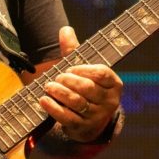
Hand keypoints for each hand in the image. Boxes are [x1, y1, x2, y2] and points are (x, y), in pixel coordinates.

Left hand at [40, 26, 122, 142]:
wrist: (89, 122)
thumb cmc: (86, 89)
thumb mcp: (84, 70)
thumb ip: (74, 51)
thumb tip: (65, 29)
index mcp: (114, 84)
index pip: (102, 73)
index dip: (84, 69)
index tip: (70, 68)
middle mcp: (109, 101)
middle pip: (88, 88)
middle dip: (69, 81)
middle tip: (57, 77)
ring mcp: (97, 116)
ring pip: (77, 103)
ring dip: (60, 93)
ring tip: (48, 86)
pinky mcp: (83, 128)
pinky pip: (67, 117)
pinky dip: (53, 108)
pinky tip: (44, 100)